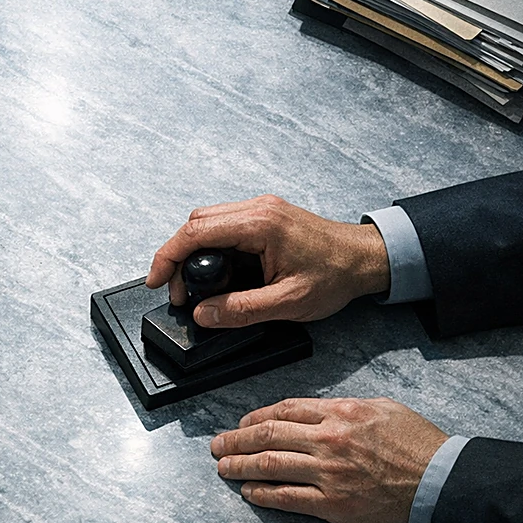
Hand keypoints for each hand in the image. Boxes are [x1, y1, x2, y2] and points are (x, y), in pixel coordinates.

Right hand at [146, 195, 389, 327]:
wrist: (366, 258)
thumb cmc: (336, 274)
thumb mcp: (288, 302)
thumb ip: (241, 310)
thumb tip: (203, 313)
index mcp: (260, 224)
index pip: (196, 232)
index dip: (167, 257)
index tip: (156, 281)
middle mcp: (257, 208)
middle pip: (195, 223)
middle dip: (176, 257)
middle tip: (178, 292)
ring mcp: (260, 209)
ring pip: (207, 222)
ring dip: (192, 251)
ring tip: (195, 286)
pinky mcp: (264, 216)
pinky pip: (224, 225)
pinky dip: (210, 247)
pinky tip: (215, 272)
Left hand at [211, 397, 447, 522]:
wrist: (443, 483)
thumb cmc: (419, 445)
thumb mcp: (383, 408)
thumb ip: (345, 408)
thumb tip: (317, 411)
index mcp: (340, 412)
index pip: (284, 410)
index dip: (255, 417)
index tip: (242, 423)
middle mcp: (329, 440)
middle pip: (268, 436)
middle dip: (236, 439)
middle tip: (217, 445)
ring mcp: (329, 473)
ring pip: (271, 465)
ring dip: (240, 465)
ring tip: (223, 467)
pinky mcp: (334, 505)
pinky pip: (288, 498)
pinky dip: (263, 493)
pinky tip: (249, 491)